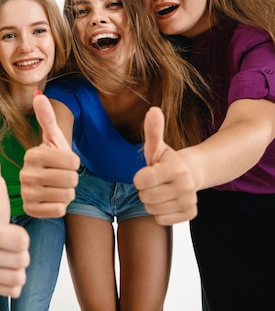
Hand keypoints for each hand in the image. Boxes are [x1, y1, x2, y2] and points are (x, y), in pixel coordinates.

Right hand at [0, 137, 29, 297]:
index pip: (20, 241)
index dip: (22, 237)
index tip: (14, 231)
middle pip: (21, 259)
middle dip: (22, 250)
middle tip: (11, 241)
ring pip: (19, 275)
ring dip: (19, 264)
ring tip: (8, 252)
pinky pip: (14, 288)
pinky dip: (14, 279)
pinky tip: (5, 267)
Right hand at [20, 91, 78, 217]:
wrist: (40, 186)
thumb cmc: (51, 160)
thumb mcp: (52, 139)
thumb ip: (47, 117)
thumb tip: (38, 92)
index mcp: (32, 154)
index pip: (73, 161)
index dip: (74, 162)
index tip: (63, 162)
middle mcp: (25, 174)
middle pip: (72, 179)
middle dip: (72, 179)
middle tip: (60, 176)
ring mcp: (26, 193)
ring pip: (67, 195)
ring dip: (67, 193)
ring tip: (56, 187)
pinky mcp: (30, 211)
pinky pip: (59, 210)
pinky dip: (60, 206)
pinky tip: (51, 200)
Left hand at [133, 107, 197, 224]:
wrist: (191, 174)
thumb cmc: (166, 160)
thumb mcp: (157, 146)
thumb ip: (152, 131)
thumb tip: (153, 110)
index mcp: (175, 168)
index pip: (140, 181)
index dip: (139, 177)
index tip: (148, 172)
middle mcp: (185, 186)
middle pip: (144, 197)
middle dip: (145, 190)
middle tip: (155, 182)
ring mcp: (189, 201)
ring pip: (151, 209)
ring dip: (152, 201)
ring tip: (161, 190)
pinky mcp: (190, 214)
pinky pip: (160, 220)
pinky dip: (160, 213)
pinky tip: (168, 201)